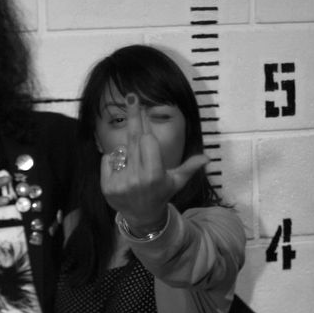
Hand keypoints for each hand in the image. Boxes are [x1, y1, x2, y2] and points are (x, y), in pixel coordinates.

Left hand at [100, 94, 206, 232]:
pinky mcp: (107, 186)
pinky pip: (107, 160)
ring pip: (120, 150)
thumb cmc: (161, 194)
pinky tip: (122, 173)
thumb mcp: (177, 181)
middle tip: (131, 95)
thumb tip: (206, 158)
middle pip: (133, 140)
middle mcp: (137, 178)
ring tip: (134, 168)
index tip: (140, 108)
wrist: (142, 217)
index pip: (148, 141)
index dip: (146, 130)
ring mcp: (120, 183)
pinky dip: (113, 161)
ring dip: (126, 153)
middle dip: (133, 116)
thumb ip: (190, 167)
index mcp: (155, 174)